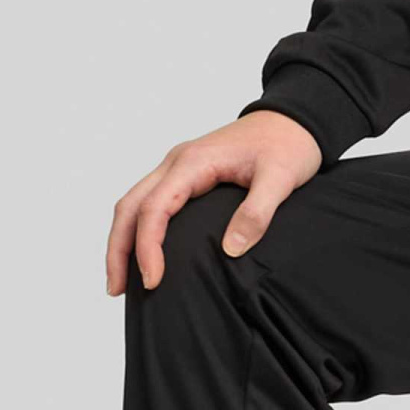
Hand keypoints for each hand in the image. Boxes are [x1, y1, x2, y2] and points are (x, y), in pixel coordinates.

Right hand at [106, 111, 322, 294]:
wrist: (293, 119)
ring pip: (134, 203)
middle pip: (129, 206)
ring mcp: (177, 167)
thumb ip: (257, 212)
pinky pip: (150, 202)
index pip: (154, 209)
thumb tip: (231, 249)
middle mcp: (177, 163)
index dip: (147, 247)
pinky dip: (138, 229)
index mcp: (194, 162)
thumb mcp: (281, 178)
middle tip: (116, 290)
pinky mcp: (185, 175)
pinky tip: (142, 254)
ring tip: (121, 281)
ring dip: (122, 240)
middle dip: (118, 249)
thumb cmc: (287, 144)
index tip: (152, 281)